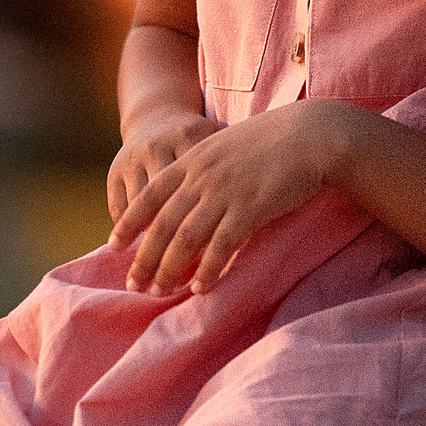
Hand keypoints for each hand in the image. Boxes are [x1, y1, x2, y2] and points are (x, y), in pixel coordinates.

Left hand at [110, 101, 354, 294]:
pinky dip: (207, 268)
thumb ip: (206, 165)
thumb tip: (192, 188)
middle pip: (163, 223)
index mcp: (194, 158)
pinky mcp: (250, 207)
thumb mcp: (228, 144)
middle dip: (145, 257)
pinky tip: (201, 287)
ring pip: (186, 237)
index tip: (114, 245)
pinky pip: (221, 245)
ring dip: (170, 269)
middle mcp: (203, 175)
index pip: (150, 194)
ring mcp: (225, 191)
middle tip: (134, 285)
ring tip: (160, 292)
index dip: (130, 221)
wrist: (312, 134)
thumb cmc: (274, 140)